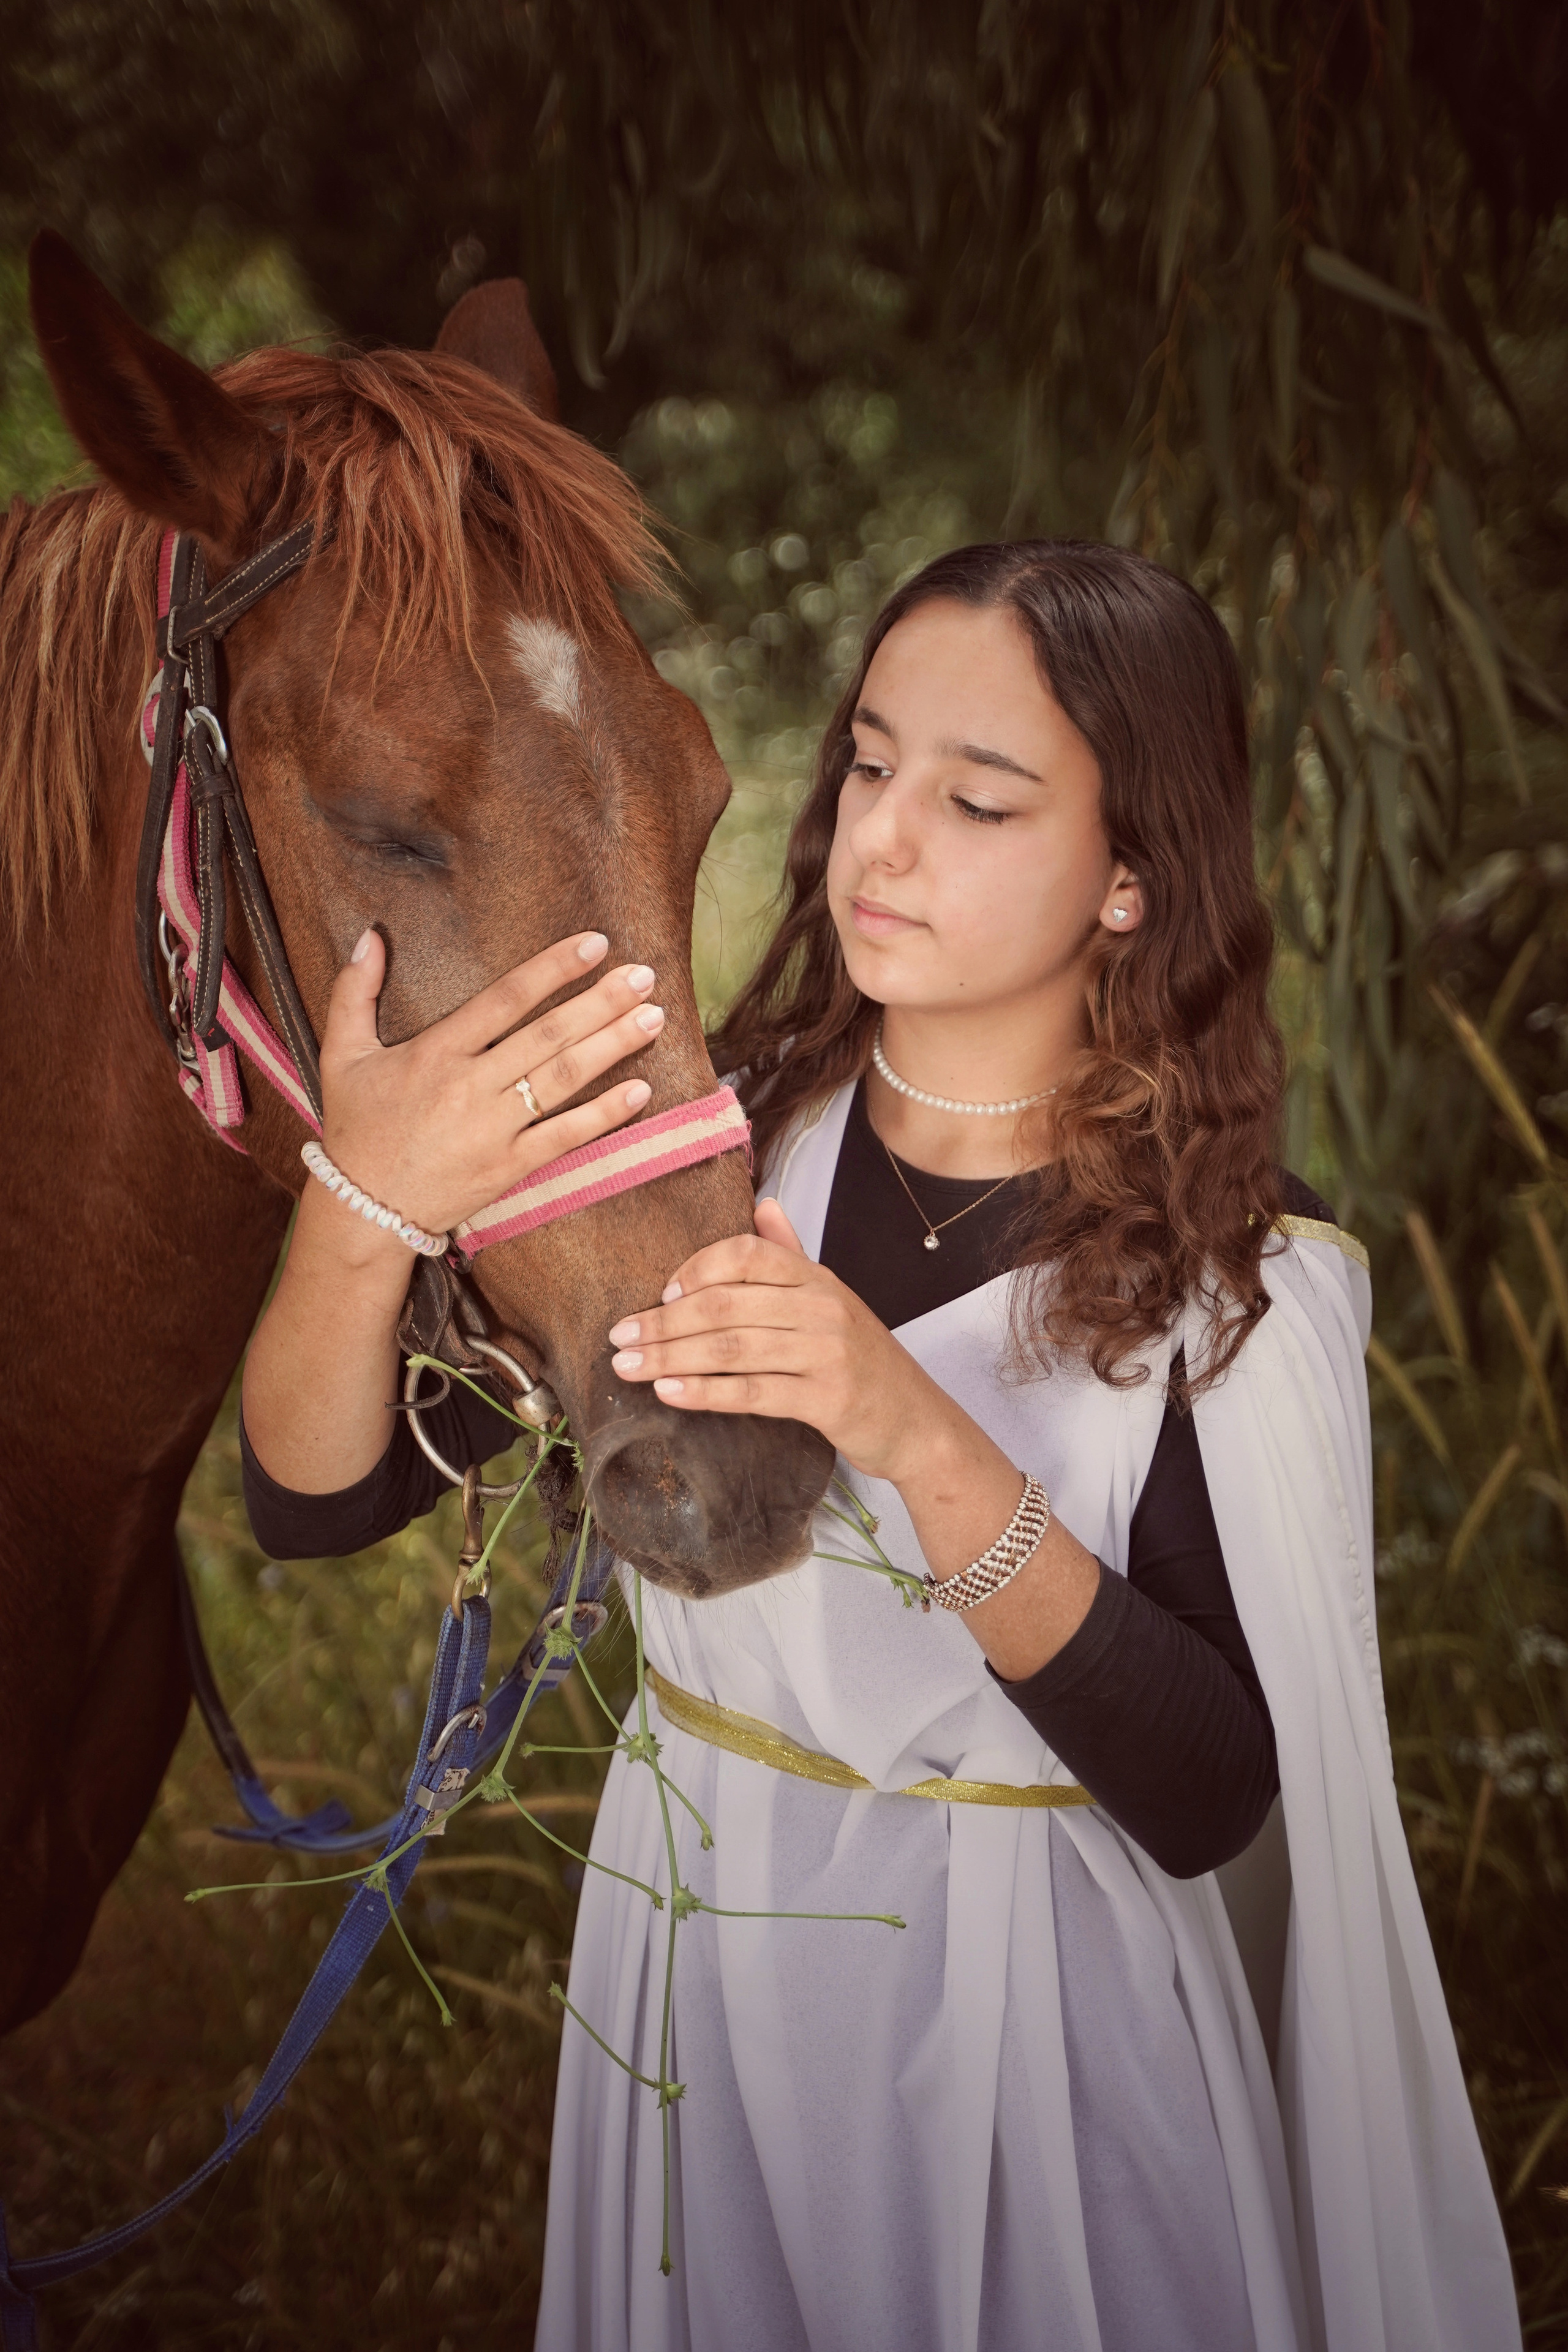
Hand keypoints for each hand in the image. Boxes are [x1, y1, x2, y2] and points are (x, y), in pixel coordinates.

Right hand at [316, 927, 664, 1244]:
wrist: (364, 1209)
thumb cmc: (358, 1127)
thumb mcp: (343, 1053)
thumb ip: (355, 991)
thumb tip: (370, 935)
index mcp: (436, 1052)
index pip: (506, 998)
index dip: (553, 968)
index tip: (595, 944)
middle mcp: (471, 1086)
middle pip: (548, 1034)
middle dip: (601, 1002)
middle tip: (644, 974)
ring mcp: (494, 1129)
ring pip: (564, 1078)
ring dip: (613, 1046)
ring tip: (654, 1017)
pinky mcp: (510, 1167)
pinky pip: (566, 1137)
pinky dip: (604, 1115)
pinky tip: (640, 1090)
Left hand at [606, 1198, 961, 1483]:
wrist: (917, 1422)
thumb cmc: (863, 1363)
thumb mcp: (832, 1300)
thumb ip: (791, 1254)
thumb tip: (762, 1203)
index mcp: (816, 1278)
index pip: (747, 1254)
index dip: (696, 1269)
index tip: (659, 1294)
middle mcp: (822, 1307)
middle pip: (726, 1303)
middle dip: (663, 1321)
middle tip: (618, 1337)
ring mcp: (826, 1352)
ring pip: (731, 1347)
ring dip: (670, 1357)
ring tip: (627, 1367)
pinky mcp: (827, 1399)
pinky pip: (752, 1392)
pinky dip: (705, 1392)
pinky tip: (669, 1393)